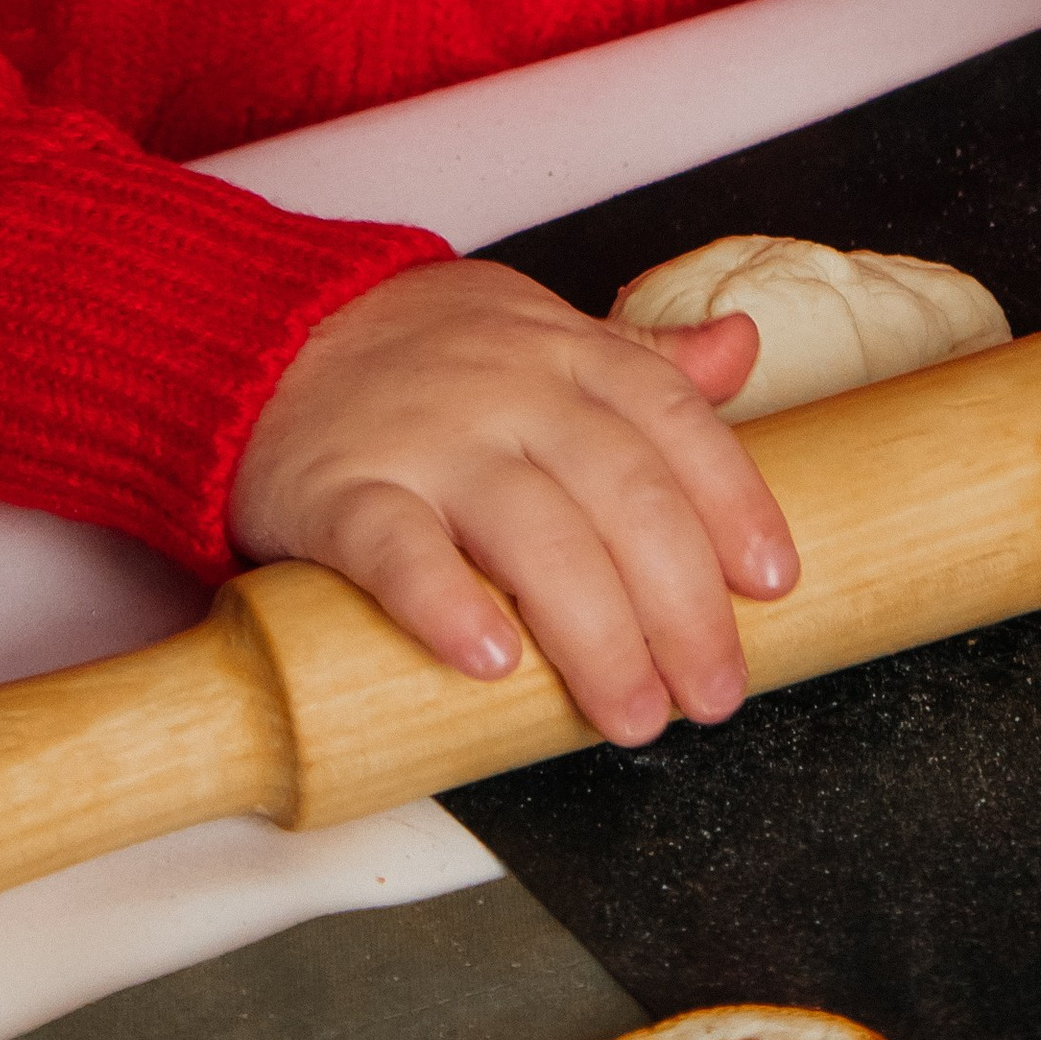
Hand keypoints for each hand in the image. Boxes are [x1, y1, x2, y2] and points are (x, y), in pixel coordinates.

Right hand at [226, 259, 797, 744]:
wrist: (266, 331)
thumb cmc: (420, 350)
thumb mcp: (540, 329)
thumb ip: (642, 354)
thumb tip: (744, 349)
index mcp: (567, 354)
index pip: (674, 422)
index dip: (734, 504)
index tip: (774, 585)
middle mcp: (510, 391)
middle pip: (622, 494)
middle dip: (682, 604)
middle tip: (712, 692)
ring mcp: (426, 440)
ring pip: (531, 532)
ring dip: (595, 632)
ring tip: (633, 710)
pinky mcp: (340, 492)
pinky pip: (396, 548)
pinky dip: (444, 604)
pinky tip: (489, 661)